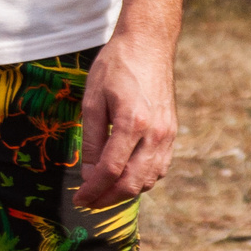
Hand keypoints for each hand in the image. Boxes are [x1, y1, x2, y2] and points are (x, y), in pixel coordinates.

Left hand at [76, 27, 178, 206]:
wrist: (148, 46)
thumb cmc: (114, 68)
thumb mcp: (92, 100)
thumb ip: (92, 139)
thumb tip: (89, 173)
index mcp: (133, 123)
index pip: (111, 170)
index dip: (93, 190)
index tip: (78, 200)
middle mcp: (156, 133)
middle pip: (133, 182)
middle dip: (108, 199)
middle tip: (87, 203)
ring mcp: (168, 135)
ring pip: (149, 179)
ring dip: (126, 193)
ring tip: (101, 195)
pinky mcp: (172, 133)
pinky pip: (159, 167)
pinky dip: (142, 179)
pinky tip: (123, 179)